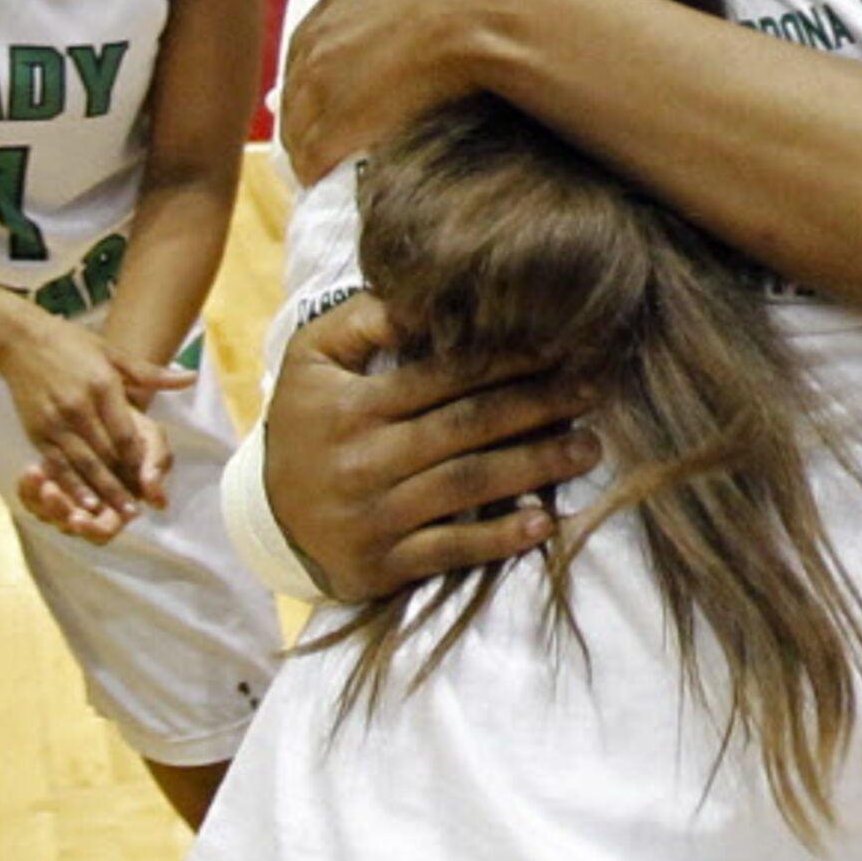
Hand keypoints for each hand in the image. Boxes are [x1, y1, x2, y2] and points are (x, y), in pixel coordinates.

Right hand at [0, 316, 192, 523]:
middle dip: (121, 485)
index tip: (149, 483)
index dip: (137, 462)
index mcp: (102, 386)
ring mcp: (56, 420)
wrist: (21, 339)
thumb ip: (151, 373)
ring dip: (98, 492)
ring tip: (113, 516)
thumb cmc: (71, 344)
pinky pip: (56, 464)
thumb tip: (190, 378)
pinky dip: (70, 486)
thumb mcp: (113, 353)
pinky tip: (80, 503)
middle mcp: (79, 406)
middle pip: (105, 454)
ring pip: (81, 464)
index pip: (125, 433)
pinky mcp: (36, 430)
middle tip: (135, 513)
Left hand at [14, 420, 164, 544]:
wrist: (104, 407)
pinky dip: (27, 488)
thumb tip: (158, 502)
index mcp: (119, 506)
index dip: (91, 528)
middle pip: (71, 528)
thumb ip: (157, 465)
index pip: (104, 531)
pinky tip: (29, 470)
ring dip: (39, 500)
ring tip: (36, 474)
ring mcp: (68, 498)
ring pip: (47, 515)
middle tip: (49, 492)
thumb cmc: (132, 426)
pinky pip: (31, 498)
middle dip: (58, 511)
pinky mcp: (48, 485)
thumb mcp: (151, 439)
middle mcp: (92, 508)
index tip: (77, 517)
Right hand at [266, 294, 600, 601]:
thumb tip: (425, 296)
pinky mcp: (383, 564)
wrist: (268, 516)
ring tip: (589, 448)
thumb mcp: (312, 359)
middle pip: (465, 427)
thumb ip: (363, 319)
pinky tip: (545, 522)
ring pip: (466, 485)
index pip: (441, 376)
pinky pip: (450, 549)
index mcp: (351, 405)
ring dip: (534, 466)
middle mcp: (363, 459)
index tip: (558, 345)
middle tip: (593, 391)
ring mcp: (374, 516)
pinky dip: (499, 538)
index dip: (504, 358)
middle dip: (537, 406)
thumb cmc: (307, 423)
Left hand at [279, 0, 489, 183]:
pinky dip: (315, 168)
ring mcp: (324, 86)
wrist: (483, 10)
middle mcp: (319, 42)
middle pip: (295, 87)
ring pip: (297, 125)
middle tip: (324, 131)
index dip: (320, 68)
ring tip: (322, 164)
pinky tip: (325, 180)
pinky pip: (312, 157)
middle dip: (306, 108)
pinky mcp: (337, 125)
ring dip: (306, 143)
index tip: (334, 87)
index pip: (308, 43)